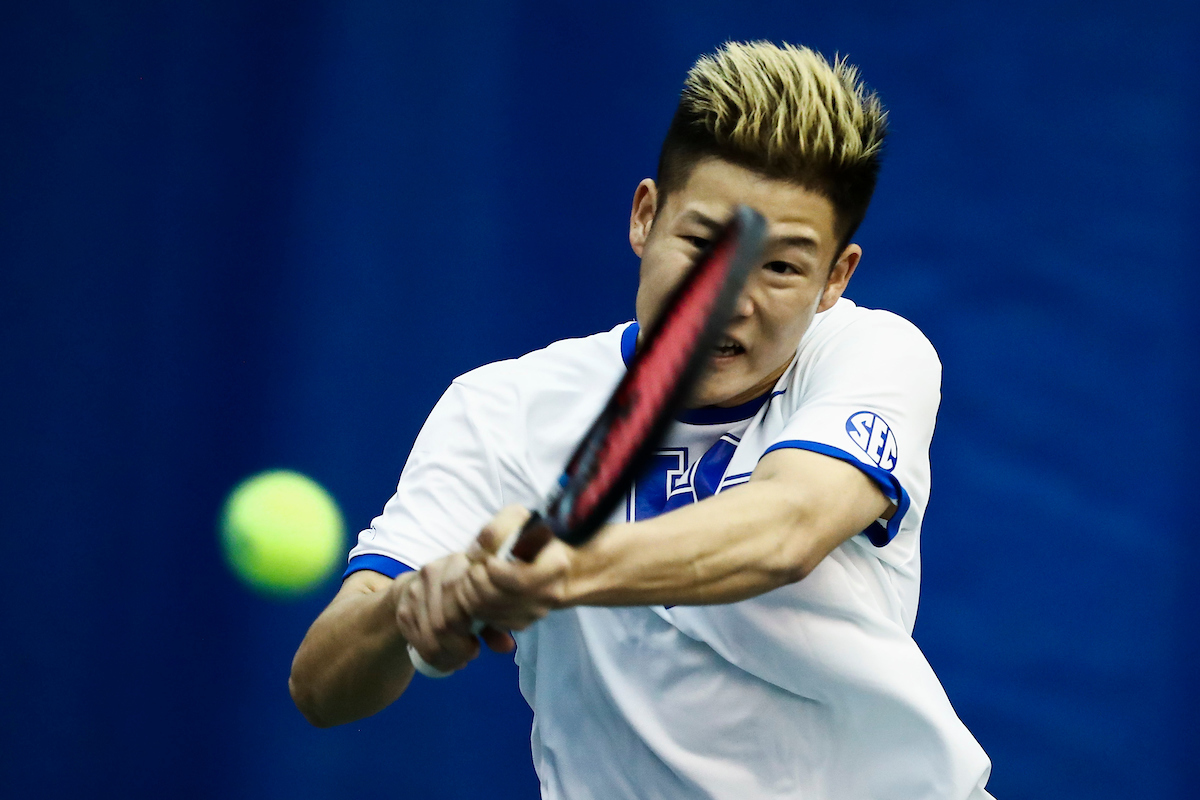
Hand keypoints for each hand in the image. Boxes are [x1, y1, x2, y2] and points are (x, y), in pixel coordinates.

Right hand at [391, 553, 510, 674]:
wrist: (415, 585)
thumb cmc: (460, 594)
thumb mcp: (482, 601)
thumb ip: (497, 624)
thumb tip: (507, 647)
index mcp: (460, 563)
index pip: (463, 600)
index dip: (471, 629)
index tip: (478, 643)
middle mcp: (433, 573)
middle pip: (444, 623)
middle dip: (458, 648)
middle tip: (470, 654)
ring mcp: (414, 591)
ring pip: (430, 636)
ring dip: (446, 656)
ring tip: (459, 660)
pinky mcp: (403, 610)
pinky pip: (417, 642)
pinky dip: (433, 658)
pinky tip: (444, 658)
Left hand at [455, 505, 575, 630]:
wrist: (542, 555)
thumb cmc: (528, 533)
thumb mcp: (516, 518)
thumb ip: (496, 529)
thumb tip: (477, 551)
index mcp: (555, 567)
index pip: (520, 581)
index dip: (496, 572)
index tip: (488, 559)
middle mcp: (549, 594)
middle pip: (498, 598)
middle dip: (476, 580)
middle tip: (472, 565)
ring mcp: (536, 612)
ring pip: (489, 612)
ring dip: (470, 592)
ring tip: (471, 573)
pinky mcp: (522, 623)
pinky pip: (489, 620)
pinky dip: (475, 605)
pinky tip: (477, 588)